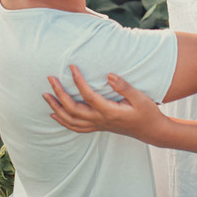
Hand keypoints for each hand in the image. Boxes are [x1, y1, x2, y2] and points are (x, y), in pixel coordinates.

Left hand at [44, 65, 163, 139]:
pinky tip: (54, 113)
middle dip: (59, 94)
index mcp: (109, 111)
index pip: (88, 95)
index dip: (78, 81)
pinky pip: (76, 127)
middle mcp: (100, 120)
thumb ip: (124, 87)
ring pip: (71, 120)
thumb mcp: (140, 98)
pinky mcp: (98, 127)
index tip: (71, 66)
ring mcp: (98, 125)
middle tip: (50, 78)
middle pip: (73, 109)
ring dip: (56, 107)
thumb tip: (109, 75)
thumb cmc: (147, 112)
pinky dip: (63, 121)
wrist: (150, 130)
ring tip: (45, 95)